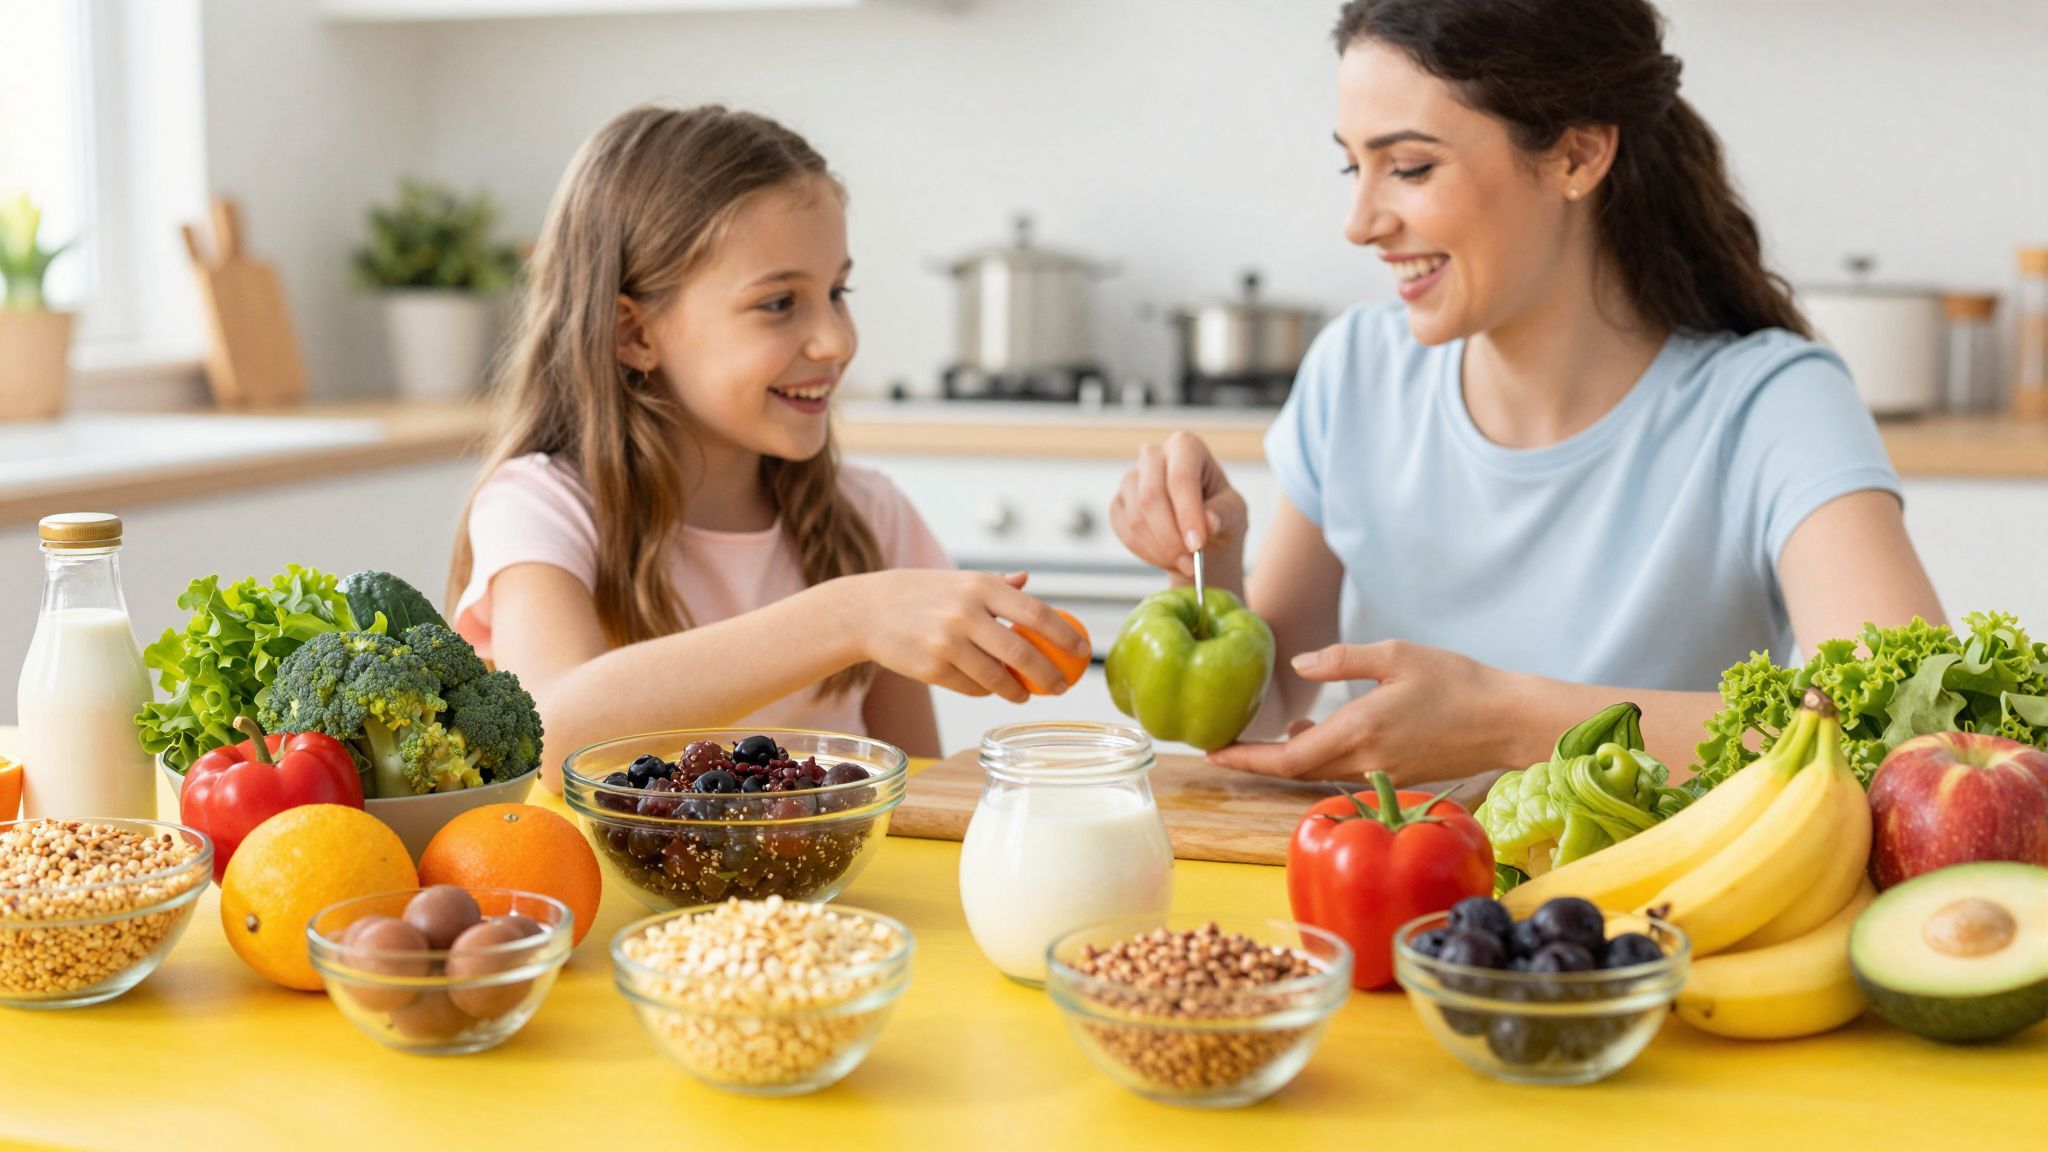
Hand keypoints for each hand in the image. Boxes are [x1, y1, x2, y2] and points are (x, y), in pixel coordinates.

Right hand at [852, 570, 1088, 703]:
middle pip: (1022, 652)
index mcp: (980, 586)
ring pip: (997, 678)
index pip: (1036, 612)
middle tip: (1062, 686)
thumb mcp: (958, 579)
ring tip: (1026, 694)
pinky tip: (988, 687)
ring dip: (1017, 691)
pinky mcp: (931, 669)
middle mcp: (965, 613)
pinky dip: (984, 690)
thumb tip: (1028, 582)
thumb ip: (996, 584)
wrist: (867, 610)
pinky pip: (970, 687)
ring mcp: (946, 643)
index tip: (1082, 651)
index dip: (1065, 635)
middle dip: (1049, 675)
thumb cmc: (920, 593)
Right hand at [1109, 432, 1247, 579]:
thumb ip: (1224, 515)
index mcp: (1186, 446)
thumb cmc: (1220, 515)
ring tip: (1184, 563)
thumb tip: (1209, 523)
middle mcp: (1154, 455)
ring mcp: (1132, 478)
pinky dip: (1146, 552)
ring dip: (1160, 550)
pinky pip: (1124, 531)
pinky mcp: (1118, 502)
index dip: (1187, 513)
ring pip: (1135, 518)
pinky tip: (1166, 557)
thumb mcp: (1234, 513)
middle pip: (1151, 496)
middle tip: (1191, 564)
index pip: (1180, 477)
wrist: (1201, 536)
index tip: (1197, 545)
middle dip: (1170, 537)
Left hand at [1206, 640, 1521, 789]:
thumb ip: (1344, 660)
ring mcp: (1382, 772)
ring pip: (1319, 772)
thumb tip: (1300, 665)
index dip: (1247, 758)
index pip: (1288, 759)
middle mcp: (1366, 759)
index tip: (1213, 753)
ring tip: (1266, 735)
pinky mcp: (1397, 774)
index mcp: (1360, 729)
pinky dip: (1318, 757)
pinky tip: (1313, 735)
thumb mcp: (1397, 655)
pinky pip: (1343, 770)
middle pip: (1295, 771)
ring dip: (1288, 758)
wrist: (1508, 721)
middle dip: (1256, 760)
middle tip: (1222, 746)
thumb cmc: (1458, 681)